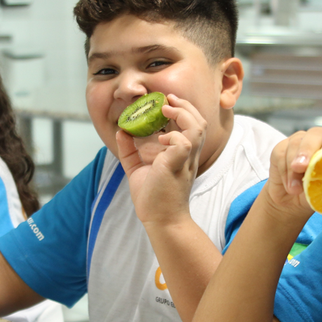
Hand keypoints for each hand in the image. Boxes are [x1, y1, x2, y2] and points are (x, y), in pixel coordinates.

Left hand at [114, 93, 205, 226]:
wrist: (161, 221)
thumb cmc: (153, 198)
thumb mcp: (138, 169)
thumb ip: (130, 150)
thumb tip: (121, 131)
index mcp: (182, 155)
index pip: (192, 125)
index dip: (183, 110)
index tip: (167, 103)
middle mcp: (188, 155)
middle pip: (199, 121)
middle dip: (185, 106)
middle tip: (168, 100)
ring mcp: (185, 160)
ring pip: (197, 127)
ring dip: (183, 114)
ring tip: (166, 110)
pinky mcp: (177, 165)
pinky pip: (184, 142)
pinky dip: (174, 135)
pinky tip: (162, 139)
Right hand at [265, 124, 321, 218]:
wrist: (293, 204)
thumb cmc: (319, 194)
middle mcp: (321, 140)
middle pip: (316, 134)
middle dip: (308, 149)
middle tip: (302, 167)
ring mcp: (300, 142)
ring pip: (296, 145)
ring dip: (293, 168)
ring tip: (295, 189)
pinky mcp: (282, 148)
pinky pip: (281, 155)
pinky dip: (284, 172)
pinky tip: (290, 186)